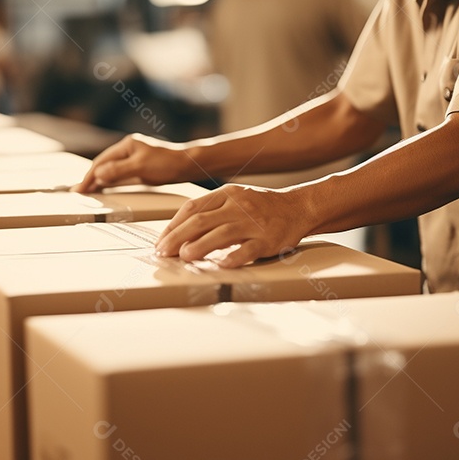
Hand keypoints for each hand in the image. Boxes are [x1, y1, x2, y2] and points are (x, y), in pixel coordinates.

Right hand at [75, 133, 193, 192]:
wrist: (190, 164)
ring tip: (87, 192)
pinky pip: (120, 176)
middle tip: (78, 192)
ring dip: (98, 181)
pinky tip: (104, 189)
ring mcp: (134, 159)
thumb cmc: (169, 163)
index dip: (89, 176)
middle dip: (90, 178)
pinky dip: (110, 182)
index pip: (102, 162)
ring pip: (111, 171)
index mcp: (127, 146)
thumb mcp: (141, 167)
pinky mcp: (141, 168)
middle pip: (104, 165)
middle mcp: (129, 150)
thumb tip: (98, 174)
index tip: (80, 189)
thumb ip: (118, 170)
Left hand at [155, 184, 315, 267]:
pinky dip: (233, 257)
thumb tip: (180, 233)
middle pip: (201, 220)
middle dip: (177, 237)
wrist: (298, 207)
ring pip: (221, 234)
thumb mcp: (234, 199)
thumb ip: (210, 212)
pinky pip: (248, 249)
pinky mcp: (267, 240)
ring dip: (199, 246)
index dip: (173, 225)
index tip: (161, 241)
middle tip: (163, 252)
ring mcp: (253, 223)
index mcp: (226, 194)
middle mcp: (237, 206)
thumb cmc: (261, 207)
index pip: (192, 208)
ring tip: (184, 257)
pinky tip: (221, 265)